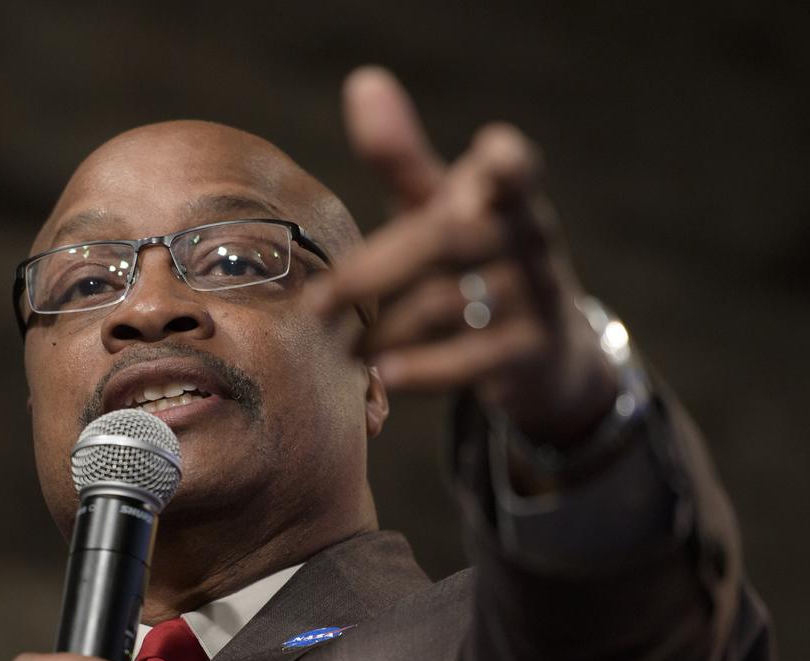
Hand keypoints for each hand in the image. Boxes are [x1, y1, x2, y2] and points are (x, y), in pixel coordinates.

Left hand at [309, 67, 617, 447]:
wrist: (544, 353)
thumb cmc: (475, 262)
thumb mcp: (444, 208)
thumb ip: (404, 157)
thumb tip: (363, 82)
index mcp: (506, 197)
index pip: (516, 170)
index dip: (506, 164)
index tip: (492, 158)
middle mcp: (526, 241)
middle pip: (447, 240)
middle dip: (376, 269)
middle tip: (319, 302)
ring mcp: (533, 298)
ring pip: (448, 303)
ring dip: (384, 326)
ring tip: (340, 348)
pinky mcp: (528, 354)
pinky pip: (471, 360)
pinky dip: (424, 368)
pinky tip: (385, 375)